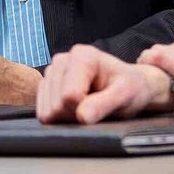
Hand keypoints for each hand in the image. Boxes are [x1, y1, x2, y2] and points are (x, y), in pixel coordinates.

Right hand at [36, 46, 173, 123]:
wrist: (127, 87)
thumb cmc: (130, 88)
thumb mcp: (125, 95)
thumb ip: (105, 104)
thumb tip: (82, 117)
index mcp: (82, 55)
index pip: (69, 96)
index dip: (86, 109)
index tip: (103, 102)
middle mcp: (62, 60)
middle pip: (57, 105)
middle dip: (76, 114)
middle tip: (96, 107)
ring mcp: (51, 72)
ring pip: (48, 112)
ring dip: (68, 117)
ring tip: (87, 106)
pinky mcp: (46, 86)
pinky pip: (43, 113)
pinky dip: (60, 118)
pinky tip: (76, 108)